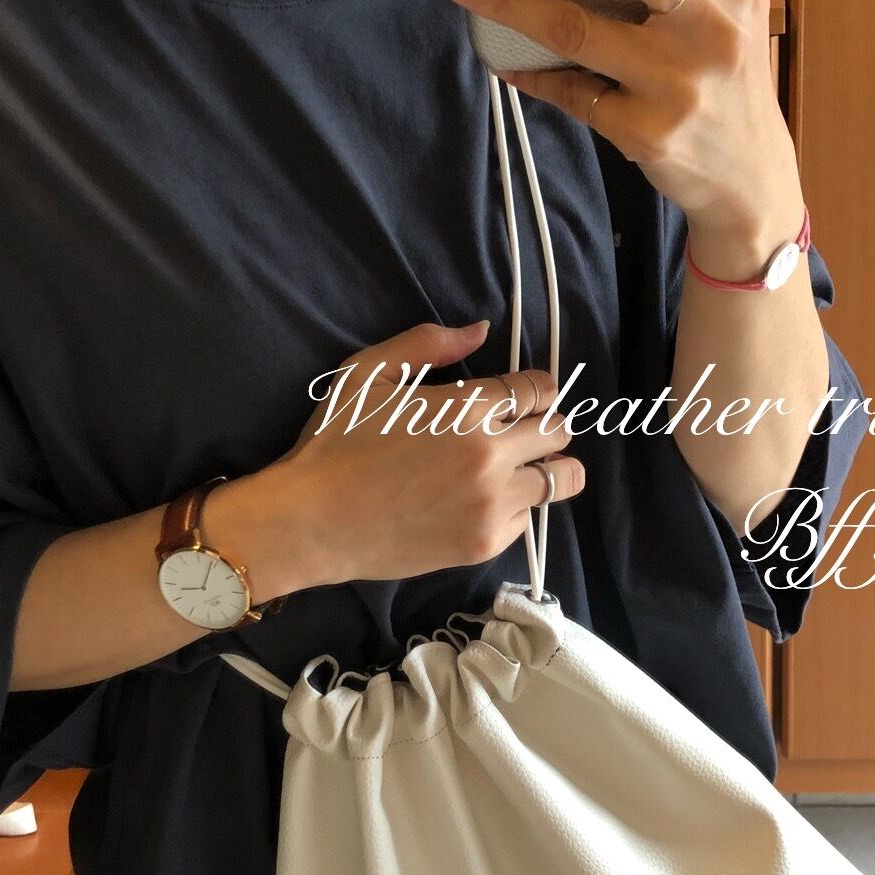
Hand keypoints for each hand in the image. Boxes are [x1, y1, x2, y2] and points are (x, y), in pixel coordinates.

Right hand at [231, 321, 583, 593]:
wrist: (312, 523)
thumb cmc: (334, 444)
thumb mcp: (367, 373)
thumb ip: (427, 344)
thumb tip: (481, 331)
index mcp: (466, 409)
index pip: (538, 389)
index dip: (535, 388)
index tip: (523, 396)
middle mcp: (490, 455)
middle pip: (560, 431)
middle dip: (547, 424)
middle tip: (521, 431)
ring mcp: (492, 504)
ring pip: (561, 479)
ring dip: (547, 468)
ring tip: (520, 469)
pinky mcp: (484, 543)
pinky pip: (528, 519)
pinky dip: (516, 507)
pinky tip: (482, 501)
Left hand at [435, 0, 804, 256]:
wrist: (747, 180)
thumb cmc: (728, 85)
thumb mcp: (731, 18)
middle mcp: (710, 29)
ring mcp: (675, 83)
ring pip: (576, 27)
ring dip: (509, 0)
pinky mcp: (642, 129)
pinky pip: (569, 89)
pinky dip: (530, 70)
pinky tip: (502, 55)